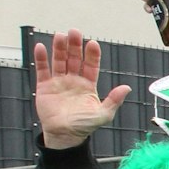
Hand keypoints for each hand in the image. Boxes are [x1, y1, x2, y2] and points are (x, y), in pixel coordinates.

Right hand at [33, 30, 131, 149]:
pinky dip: (41, 58)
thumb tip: (127, 87)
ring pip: (58, 60)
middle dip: (74, 46)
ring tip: (60, 35)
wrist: (64, 136)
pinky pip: (42, 69)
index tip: (92, 44)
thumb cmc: (84, 126)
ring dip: (59, 48)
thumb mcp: (103, 114)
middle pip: (74, 58)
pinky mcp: (44, 86)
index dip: (92, 55)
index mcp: (88, 85)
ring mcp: (59, 82)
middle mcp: (73, 80)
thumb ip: (114, 100)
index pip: (91, 65)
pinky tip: (41, 47)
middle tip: (74, 32)